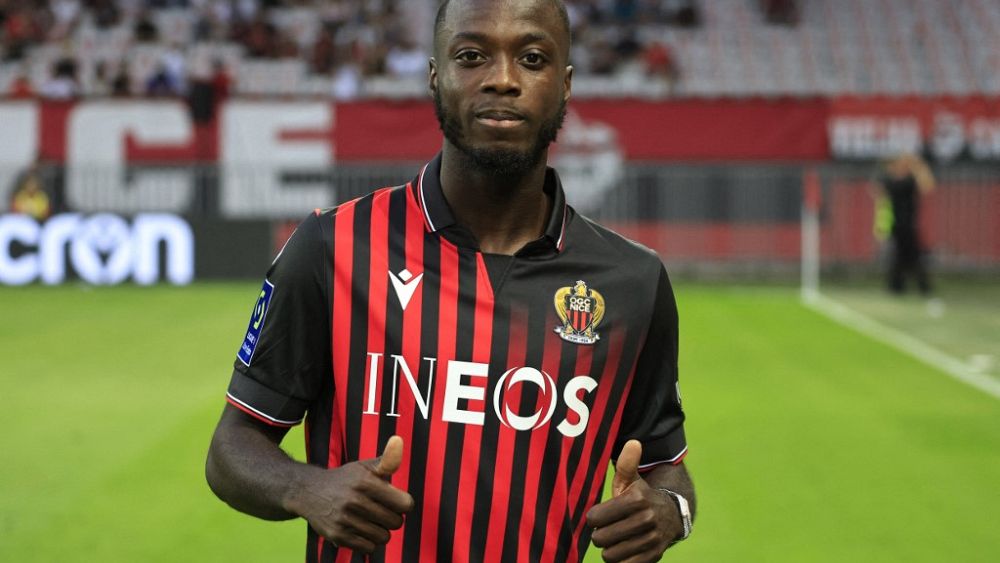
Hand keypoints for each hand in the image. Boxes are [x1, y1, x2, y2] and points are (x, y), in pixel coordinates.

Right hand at [287, 436, 413, 553]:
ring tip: (370, 521)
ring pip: (384, 537)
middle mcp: (355, 500)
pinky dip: (369, 542)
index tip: (395, 501)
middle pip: (395, 522)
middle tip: (380, 511)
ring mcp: (345, 519)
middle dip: (392, 518)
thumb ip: (387, 460)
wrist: (308, 492)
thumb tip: (399, 441)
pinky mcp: (337, 536)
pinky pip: (369, 548)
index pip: (405, 504)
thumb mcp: (365, 467)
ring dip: (381, 531)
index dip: (403, 504)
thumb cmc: (345, 479)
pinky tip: (361, 531)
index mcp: (365, 481)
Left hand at [586, 440, 678, 561]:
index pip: (596, 518)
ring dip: (608, 549)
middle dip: (599, 535)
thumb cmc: (640, 497)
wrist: (671, 516)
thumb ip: (627, 463)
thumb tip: (633, 442)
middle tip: (606, 529)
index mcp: (637, 499)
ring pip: (610, 555)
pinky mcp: (654, 556)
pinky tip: (623, 549)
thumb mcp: (632, 480)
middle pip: (601, 538)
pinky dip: (620, 560)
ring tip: (614, 539)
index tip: (598, 516)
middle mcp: (646, 519)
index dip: (593, 518)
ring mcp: (651, 540)